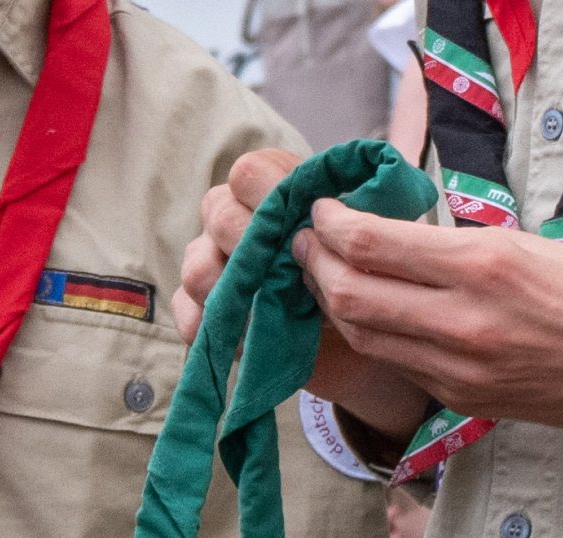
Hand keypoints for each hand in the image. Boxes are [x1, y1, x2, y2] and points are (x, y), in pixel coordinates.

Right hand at [177, 149, 429, 437]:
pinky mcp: (206, 311)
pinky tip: (242, 340)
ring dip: (230, 289)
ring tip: (265, 310)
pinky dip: (208, 327)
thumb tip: (331, 215)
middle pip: (218, 213)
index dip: (270, 194)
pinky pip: (186, 312)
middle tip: (287, 274)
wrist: (360, 332)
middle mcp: (235, 218)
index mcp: (273, 187)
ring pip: (197, 265)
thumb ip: (359, 215)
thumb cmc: (366, 273)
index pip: (249, 172)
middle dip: (253, 244)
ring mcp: (213, 264)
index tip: (303, 225)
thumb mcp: (376, 238)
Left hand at [293, 205, 562, 445]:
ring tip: (322, 276)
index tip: (318, 208)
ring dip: (332, 304)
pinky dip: (371, 335)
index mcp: (484, 266)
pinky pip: (397, 363)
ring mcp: (459, 368)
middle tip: (303, 243)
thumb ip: (461, 247)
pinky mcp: (462, 399)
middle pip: (350, 294)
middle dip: (314, 265)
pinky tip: (367, 314)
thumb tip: (398, 236)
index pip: (372, 245)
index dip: (329, 225)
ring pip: (364, 335)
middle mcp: (463, 321)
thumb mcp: (532, 245)